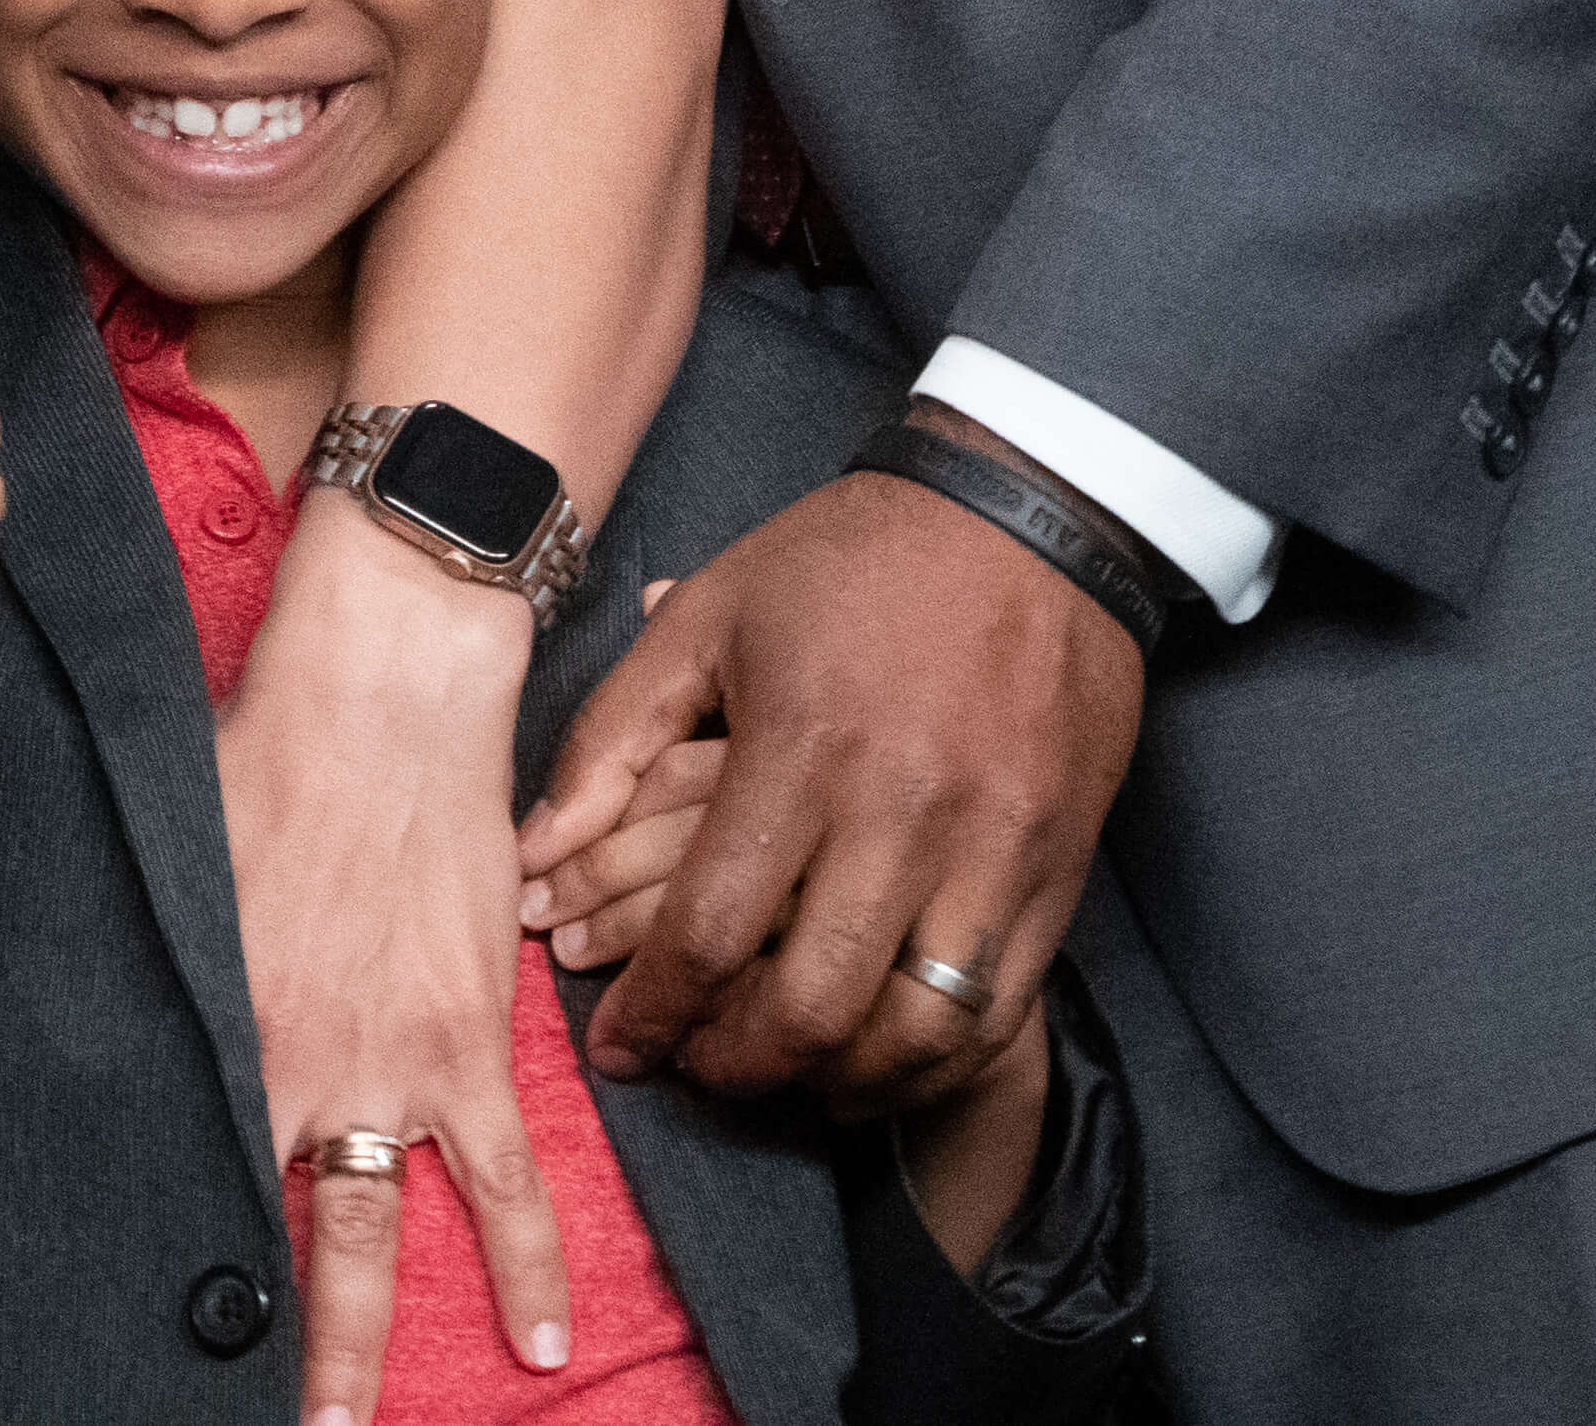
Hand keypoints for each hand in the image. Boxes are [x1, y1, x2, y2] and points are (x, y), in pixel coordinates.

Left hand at [219, 502, 569, 1417]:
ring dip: (357, 1340)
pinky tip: (538, 1341)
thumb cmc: (263, 749)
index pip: (181, 1157)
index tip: (136, 1307)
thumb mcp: (174, 853)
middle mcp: (293, 1063)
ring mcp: (388, 1064)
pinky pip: (505, 1183)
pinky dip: (527, 1266)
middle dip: (248, 1334)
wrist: (382, 695)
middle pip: (263, 1227)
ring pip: (373, 1235)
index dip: (162, 1236)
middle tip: (241, 1413)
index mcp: (213, 1017)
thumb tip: (103, 996)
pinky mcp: (467, 1043)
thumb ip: (157, 945)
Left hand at [514, 425, 1144, 1109]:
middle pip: (812, 1006)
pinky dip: (931, 1060)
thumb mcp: (708, 614)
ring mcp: (994, 848)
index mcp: (803, 749)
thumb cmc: (851, 560)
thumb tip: (536, 850)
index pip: (710, 930)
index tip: (618, 1049)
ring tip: (786, 1072)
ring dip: (839, 1081)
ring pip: (916, 1031)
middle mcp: (904, 812)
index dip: (652, 1014)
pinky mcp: (1060, 868)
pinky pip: (999, 1010)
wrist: (1029, 514)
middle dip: (737, 1066)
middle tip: (697, 1067)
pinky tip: (877, 1058)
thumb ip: (612, 736)